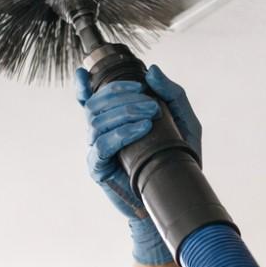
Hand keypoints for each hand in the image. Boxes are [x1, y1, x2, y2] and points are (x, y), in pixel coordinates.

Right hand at [73, 64, 202, 265]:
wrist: (177, 195)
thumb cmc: (178, 158)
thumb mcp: (184, 121)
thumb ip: (172, 94)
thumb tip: (151, 71)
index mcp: (114, 120)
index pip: (88, 99)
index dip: (82, 85)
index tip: (84, 71)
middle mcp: (101, 133)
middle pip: (95, 104)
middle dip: (121, 95)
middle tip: (149, 102)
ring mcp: (97, 151)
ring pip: (96, 121)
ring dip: (124, 112)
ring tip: (150, 115)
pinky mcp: (99, 169)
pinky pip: (102, 146)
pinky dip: (121, 134)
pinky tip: (141, 129)